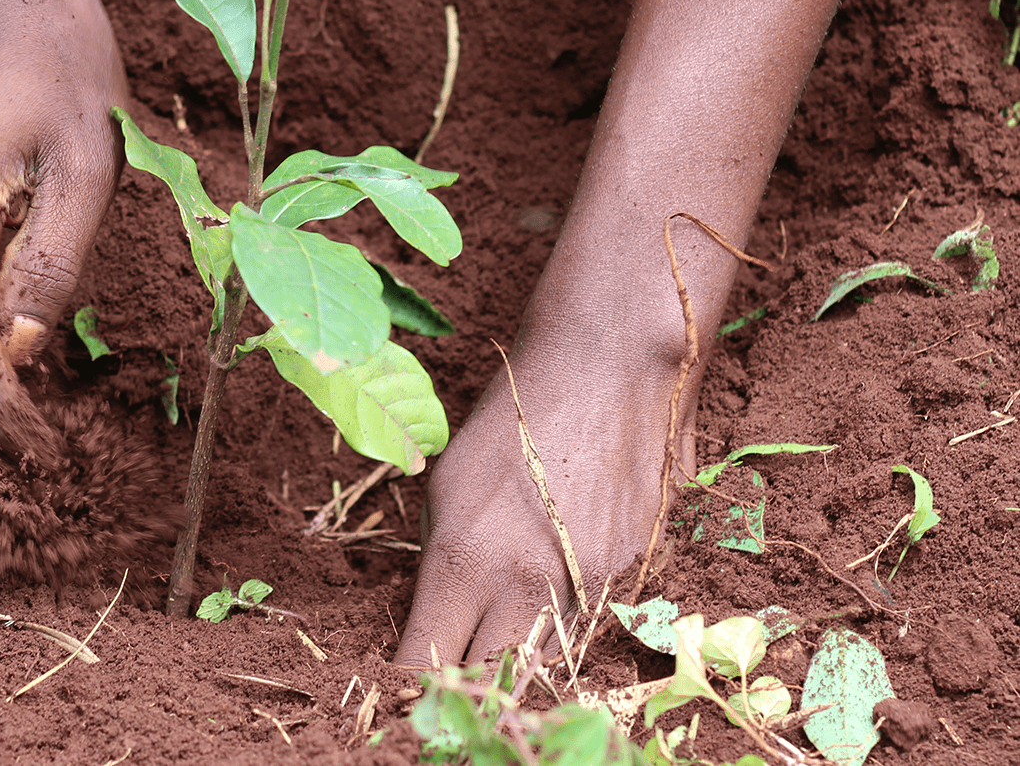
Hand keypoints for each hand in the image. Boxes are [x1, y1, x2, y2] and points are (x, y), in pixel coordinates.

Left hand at [394, 326, 691, 668]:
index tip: (408, 680)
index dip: (412, 679)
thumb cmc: (513, 412)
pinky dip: (574, 607)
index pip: (425, 662)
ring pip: (548, 656)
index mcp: (463, 560)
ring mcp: (591, 585)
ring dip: (525, 646)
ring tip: (512, 607)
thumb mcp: (446, 484)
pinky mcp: (638, 573)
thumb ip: (439, 561)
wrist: (608, 364)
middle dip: (470, 682)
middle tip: (459, 663)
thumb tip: (438, 619)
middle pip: (491, 681)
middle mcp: (528, 584)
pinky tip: (568, 561)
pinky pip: (596, 615)